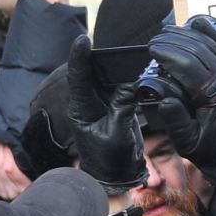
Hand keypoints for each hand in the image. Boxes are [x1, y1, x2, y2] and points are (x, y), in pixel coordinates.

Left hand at [0, 139, 33, 199]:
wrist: (36, 198)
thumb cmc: (40, 182)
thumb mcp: (39, 174)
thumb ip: (28, 164)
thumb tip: (16, 148)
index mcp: (23, 187)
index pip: (9, 169)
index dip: (5, 153)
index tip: (7, 142)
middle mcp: (11, 191)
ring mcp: (2, 191)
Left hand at [66, 39, 146, 192]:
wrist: (115, 175)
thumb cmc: (110, 159)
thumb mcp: (117, 134)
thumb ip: (123, 108)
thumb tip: (131, 84)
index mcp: (82, 109)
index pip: (78, 78)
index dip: (79, 58)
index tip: (84, 40)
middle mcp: (88, 103)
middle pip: (91, 72)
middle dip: (100, 56)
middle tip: (113, 43)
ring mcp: (101, 104)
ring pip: (106, 78)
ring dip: (116, 67)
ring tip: (128, 55)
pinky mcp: (114, 107)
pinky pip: (119, 87)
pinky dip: (127, 79)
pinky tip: (136, 71)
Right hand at [143, 15, 215, 184]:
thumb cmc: (210, 147)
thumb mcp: (187, 141)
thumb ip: (175, 120)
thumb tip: (163, 99)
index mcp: (211, 95)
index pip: (188, 64)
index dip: (168, 52)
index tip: (152, 49)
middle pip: (198, 49)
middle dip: (174, 41)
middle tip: (155, 41)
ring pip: (211, 45)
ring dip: (189, 35)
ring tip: (169, 33)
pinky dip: (210, 34)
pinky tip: (197, 25)